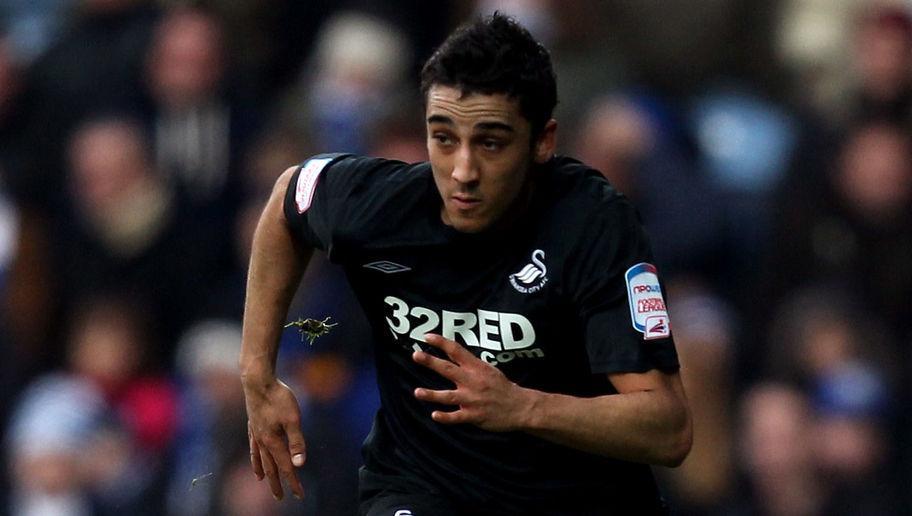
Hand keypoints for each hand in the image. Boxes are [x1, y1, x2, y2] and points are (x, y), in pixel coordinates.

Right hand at [243, 376, 305, 500]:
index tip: (299, 495)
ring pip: (259, 458)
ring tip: (263, 481)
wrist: (258, 380)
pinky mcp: (253, 424)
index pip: (285, 467)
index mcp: (273, 441)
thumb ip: (297, 441)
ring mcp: (256, 433)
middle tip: (280, 497)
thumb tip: (299, 464)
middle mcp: (262, 441)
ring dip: (264, 471)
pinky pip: (253, 446)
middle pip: (270, 467)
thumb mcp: (293, 418)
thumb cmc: (278, 397)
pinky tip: (255, 455)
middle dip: (277, 483)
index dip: (293, 482)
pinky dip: (254, 456)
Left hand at [412, 333, 533, 431]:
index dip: (441, 342)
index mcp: (476, 368)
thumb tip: (454, 355)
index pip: (456, 351)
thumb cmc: (502, 387)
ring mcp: (472, 400)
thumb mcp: (488, 369)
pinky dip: (445, 417)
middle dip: (431, 362)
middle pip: (448, 369)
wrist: (520, 407)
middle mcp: (472, 382)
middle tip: (416, 355)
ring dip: (432, 394)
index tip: (427, 336)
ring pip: (448, 396)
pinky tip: (434, 415)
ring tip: (417, 392)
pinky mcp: (473, 416)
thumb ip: (471, 364)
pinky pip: (456, 417)